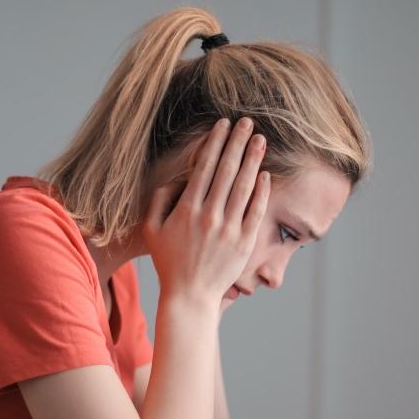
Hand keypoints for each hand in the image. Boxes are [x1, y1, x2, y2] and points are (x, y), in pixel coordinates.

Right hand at [143, 117, 269, 306]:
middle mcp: (209, 216)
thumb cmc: (168, 262)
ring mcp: (229, 229)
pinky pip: (256, 211)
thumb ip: (159, 200)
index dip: (215, 143)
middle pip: (227, 170)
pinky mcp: (244, 243)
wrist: (189, 296)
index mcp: (187, 209)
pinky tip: (266, 174)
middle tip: (247, 122)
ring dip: (253, 160)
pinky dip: (262, 191)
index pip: (204, 167)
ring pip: (243, 186)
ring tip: (260, 140)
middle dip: (237, 143)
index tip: (223, 125)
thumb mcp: (152, 229)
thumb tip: (176, 179)